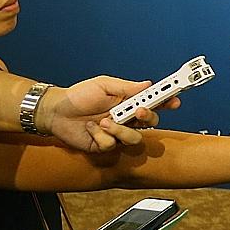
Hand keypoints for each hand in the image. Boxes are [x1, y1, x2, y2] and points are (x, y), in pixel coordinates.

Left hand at [40, 76, 175, 151]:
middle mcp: (126, 118)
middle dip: (148, 117)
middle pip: (151, 122)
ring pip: (134, 138)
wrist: (55, 112)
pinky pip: (111, 145)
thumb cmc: (78, 96)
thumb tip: (148, 84)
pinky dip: (100, 135)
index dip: (167, 102)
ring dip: (120, 129)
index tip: (174, 100)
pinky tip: (89, 128)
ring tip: (103, 122)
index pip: (154, 103)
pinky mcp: (104, 145)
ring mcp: (116, 133)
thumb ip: (126, 87)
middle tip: (139, 110)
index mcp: (129, 102)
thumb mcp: (103, 85)